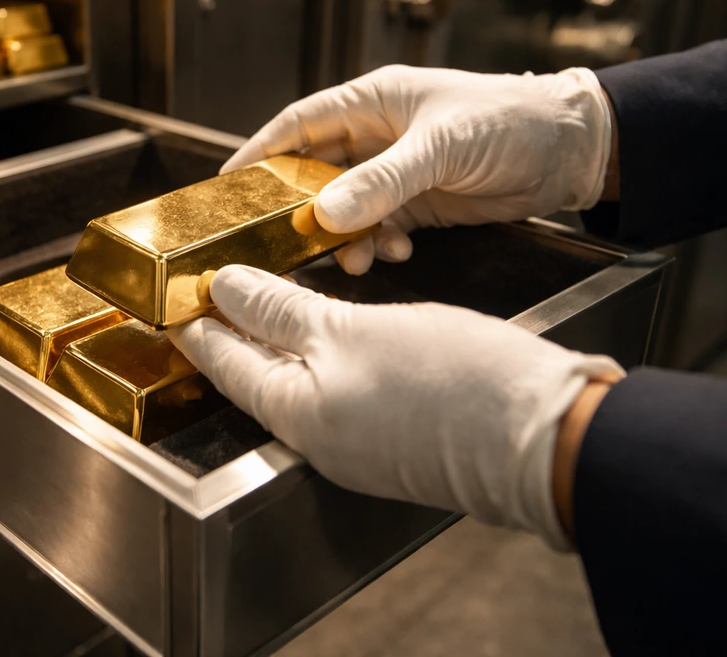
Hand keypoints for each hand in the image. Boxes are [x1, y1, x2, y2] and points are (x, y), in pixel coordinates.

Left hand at [169, 265, 622, 549]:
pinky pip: (342, 387)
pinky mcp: (396, 431)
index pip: (224, 363)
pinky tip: (332, 326)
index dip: (199, 325)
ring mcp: (359, 439)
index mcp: (296, 414)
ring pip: (302, 378)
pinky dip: (327, 351)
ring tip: (270, 293)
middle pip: (259, 374)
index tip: (178, 298)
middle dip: (236, 329)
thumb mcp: (353, 331)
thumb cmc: (454, 385)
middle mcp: (319, 436)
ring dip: (284, 334)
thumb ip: (283, 311)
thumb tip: (229, 289)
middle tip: (217, 287)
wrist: (549, 435)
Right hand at [224, 65, 613, 273]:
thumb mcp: (441, 145)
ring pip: (344, 210)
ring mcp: (394, 173)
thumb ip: (384, 180)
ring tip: (353, 257)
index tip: (228, 184)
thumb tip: (325, 213)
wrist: (570, 150)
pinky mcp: (416, 205)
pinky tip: (393, 252)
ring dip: (343, 236)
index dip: (260, 153)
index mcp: (372, 103)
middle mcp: (375, 137)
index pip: (298, 125)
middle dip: (300, 209)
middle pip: (314, 174)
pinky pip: (377, 229)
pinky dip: (376, 246)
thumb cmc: (508, 119)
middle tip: (284, 241)